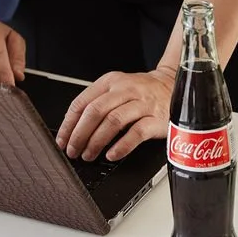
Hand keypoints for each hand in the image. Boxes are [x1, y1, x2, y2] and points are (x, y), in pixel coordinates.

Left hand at [56, 68, 174, 162]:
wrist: (175, 86)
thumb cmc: (142, 92)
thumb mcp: (118, 89)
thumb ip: (98, 104)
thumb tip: (73, 129)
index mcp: (111, 82)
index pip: (82, 102)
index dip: (69, 124)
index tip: (62, 140)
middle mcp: (125, 89)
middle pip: (95, 111)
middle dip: (80, 134)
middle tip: (73, 151)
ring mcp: (142, 103)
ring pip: (113, 121)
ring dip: (97, 141)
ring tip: (89, 155)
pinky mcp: (157, 118)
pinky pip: (137, 132)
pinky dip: (122, 146)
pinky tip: (112, 154)